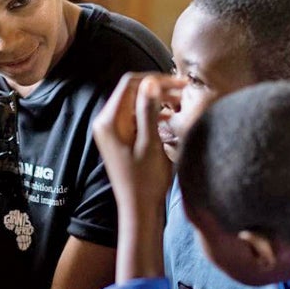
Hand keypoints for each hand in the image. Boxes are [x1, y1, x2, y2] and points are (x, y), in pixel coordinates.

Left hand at [94, 73, 184, 213]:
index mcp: (109, 122)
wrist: (138, 208)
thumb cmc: (146, 181)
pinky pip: (135, 118)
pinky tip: (170, 120)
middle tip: (184, 92)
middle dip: (158, 89)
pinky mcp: (119, 139)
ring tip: (180, 104)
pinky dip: (152, 115)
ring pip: (135, 104)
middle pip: (132, 92)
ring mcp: (111, 131)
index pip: (130, 84)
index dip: (155, 80)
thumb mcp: (151, 143)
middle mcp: (105, 123)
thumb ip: (149, 111)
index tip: (180, 84)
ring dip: (157, 101)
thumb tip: (150, 82)